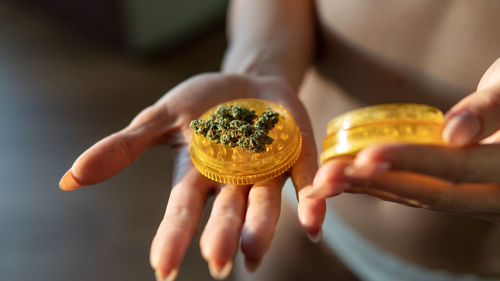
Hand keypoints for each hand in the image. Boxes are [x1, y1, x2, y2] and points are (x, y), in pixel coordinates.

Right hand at [59, 73, 324, 279]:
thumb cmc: (203, 101)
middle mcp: (232, 182)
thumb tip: (70, 180)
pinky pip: (305, 181)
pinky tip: (313, 223)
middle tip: (218, 262)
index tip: (163, 268)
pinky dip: (310, 203)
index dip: (173, 236)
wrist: (250, 79)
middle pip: (225, 212)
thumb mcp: (161, 116)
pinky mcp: (297, 158)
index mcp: (198, 175)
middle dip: (221, 235)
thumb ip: (123, 148)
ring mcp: (267, 172)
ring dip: (262, 228)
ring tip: (255, 253)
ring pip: (265, 205)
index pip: (182, 209)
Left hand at [305, 58, 499, 222]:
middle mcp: (495, 197)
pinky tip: (348, 178)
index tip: (368, 156)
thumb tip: (456, 134)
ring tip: (326, 180)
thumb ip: (492, 109)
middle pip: (431, 195)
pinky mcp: (456, 193)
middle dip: (376, 184)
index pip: (458, 170)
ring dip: (370, 189)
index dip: (413, 162)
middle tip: (329, 177)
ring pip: (419, 198)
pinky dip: (382, 185)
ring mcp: (475, 199)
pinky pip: (418, 193)